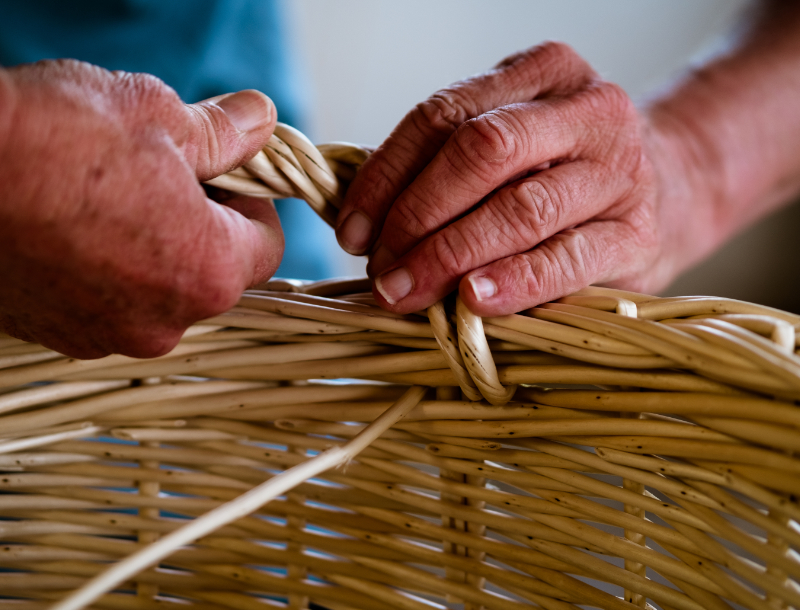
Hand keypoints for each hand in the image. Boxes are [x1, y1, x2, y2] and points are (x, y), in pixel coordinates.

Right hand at [0, 60, 282, 357]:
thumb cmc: (54, 139)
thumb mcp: (158, 115)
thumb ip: (223, 133)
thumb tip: (259, 121)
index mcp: (208, 272)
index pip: (267, 247)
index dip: (252, 204)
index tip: (224, 174)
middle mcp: (164, 321)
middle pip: (212, 272)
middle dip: (201, 225)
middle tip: (164, 177)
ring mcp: (106, 335)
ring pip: (158, 290)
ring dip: (151, 249)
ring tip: (111, 197)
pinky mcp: (57, 334)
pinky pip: (107, 303)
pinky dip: (105, 270)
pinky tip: (73, 226)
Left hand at [335, 43, 672, 314]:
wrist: (672, 189)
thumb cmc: (564, 172)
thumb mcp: (512, 145)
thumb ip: (445, 167)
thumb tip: (362, 224)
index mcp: (541, 73)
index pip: (443, 114)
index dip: (386, 175)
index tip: (351, 229)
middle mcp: (587, 109)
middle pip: (481, 153)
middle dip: (415, 216)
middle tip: (380, 270)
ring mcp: (619, 170)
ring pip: (520, 207)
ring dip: (450, 254)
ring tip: (405, 291)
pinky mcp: (638, 233)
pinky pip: (565, 258)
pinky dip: (513, 281)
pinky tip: (474, 301)